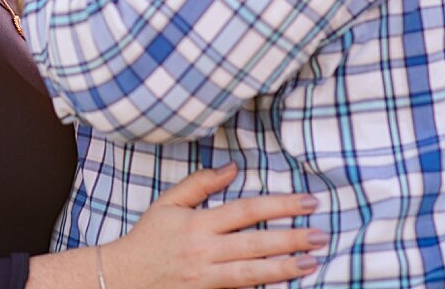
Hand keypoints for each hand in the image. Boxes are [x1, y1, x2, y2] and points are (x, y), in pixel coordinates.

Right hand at [101, 163, 322, 287]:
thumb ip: (200, 183)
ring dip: (284, 267)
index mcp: (198, 223)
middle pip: (255, 242)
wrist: (124, 277)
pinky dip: (263, 288)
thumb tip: (233, 167)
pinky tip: (285, 285)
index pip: (246, 210)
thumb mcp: (168, 203)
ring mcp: (206, 277)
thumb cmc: (149, 238)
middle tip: (321, 233)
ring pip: (252, 272)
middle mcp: (204, 250)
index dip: (279, 205)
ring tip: (312, 261)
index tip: (308, 201)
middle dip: (290, 237)